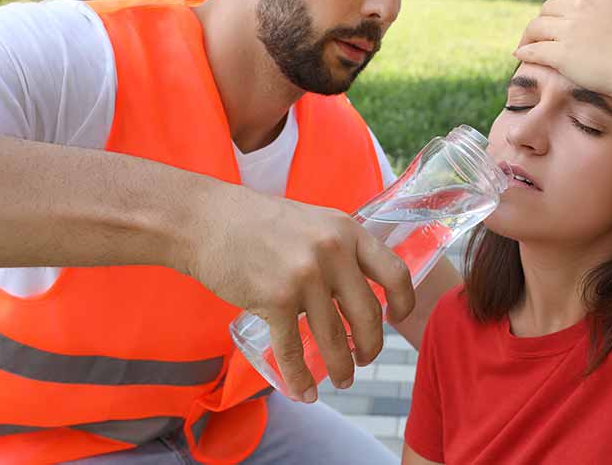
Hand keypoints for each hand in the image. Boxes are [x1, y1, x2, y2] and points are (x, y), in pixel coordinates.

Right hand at [181, 182, 413, 402]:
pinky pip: (293, 350)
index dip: (404, 302)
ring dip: (342, 368)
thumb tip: (359, 280)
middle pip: (368, 314)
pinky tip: (304, 392)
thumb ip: (338, 246)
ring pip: (334, 338)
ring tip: (342, 379)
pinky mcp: (275, 299)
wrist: (206, 220)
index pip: (395, 272)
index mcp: (347, 231)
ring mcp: (305, 276)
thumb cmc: (258, 222)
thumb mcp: (313, 221)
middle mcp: (332, 253)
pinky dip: (300, 378)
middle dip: (371, 346)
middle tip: (365, 358)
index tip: (397, 318)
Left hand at [513, 0, 611, 103]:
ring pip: (538, 26)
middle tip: (542, 31)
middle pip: (550, 6)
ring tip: (526, 43)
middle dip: (545, 18)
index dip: (564, 0)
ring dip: (529, 34)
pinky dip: (524, 51)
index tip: (562, 13)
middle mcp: (583, 6)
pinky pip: (534, 49)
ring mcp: (571, 30)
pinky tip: (519, 54)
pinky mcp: (563, 55)